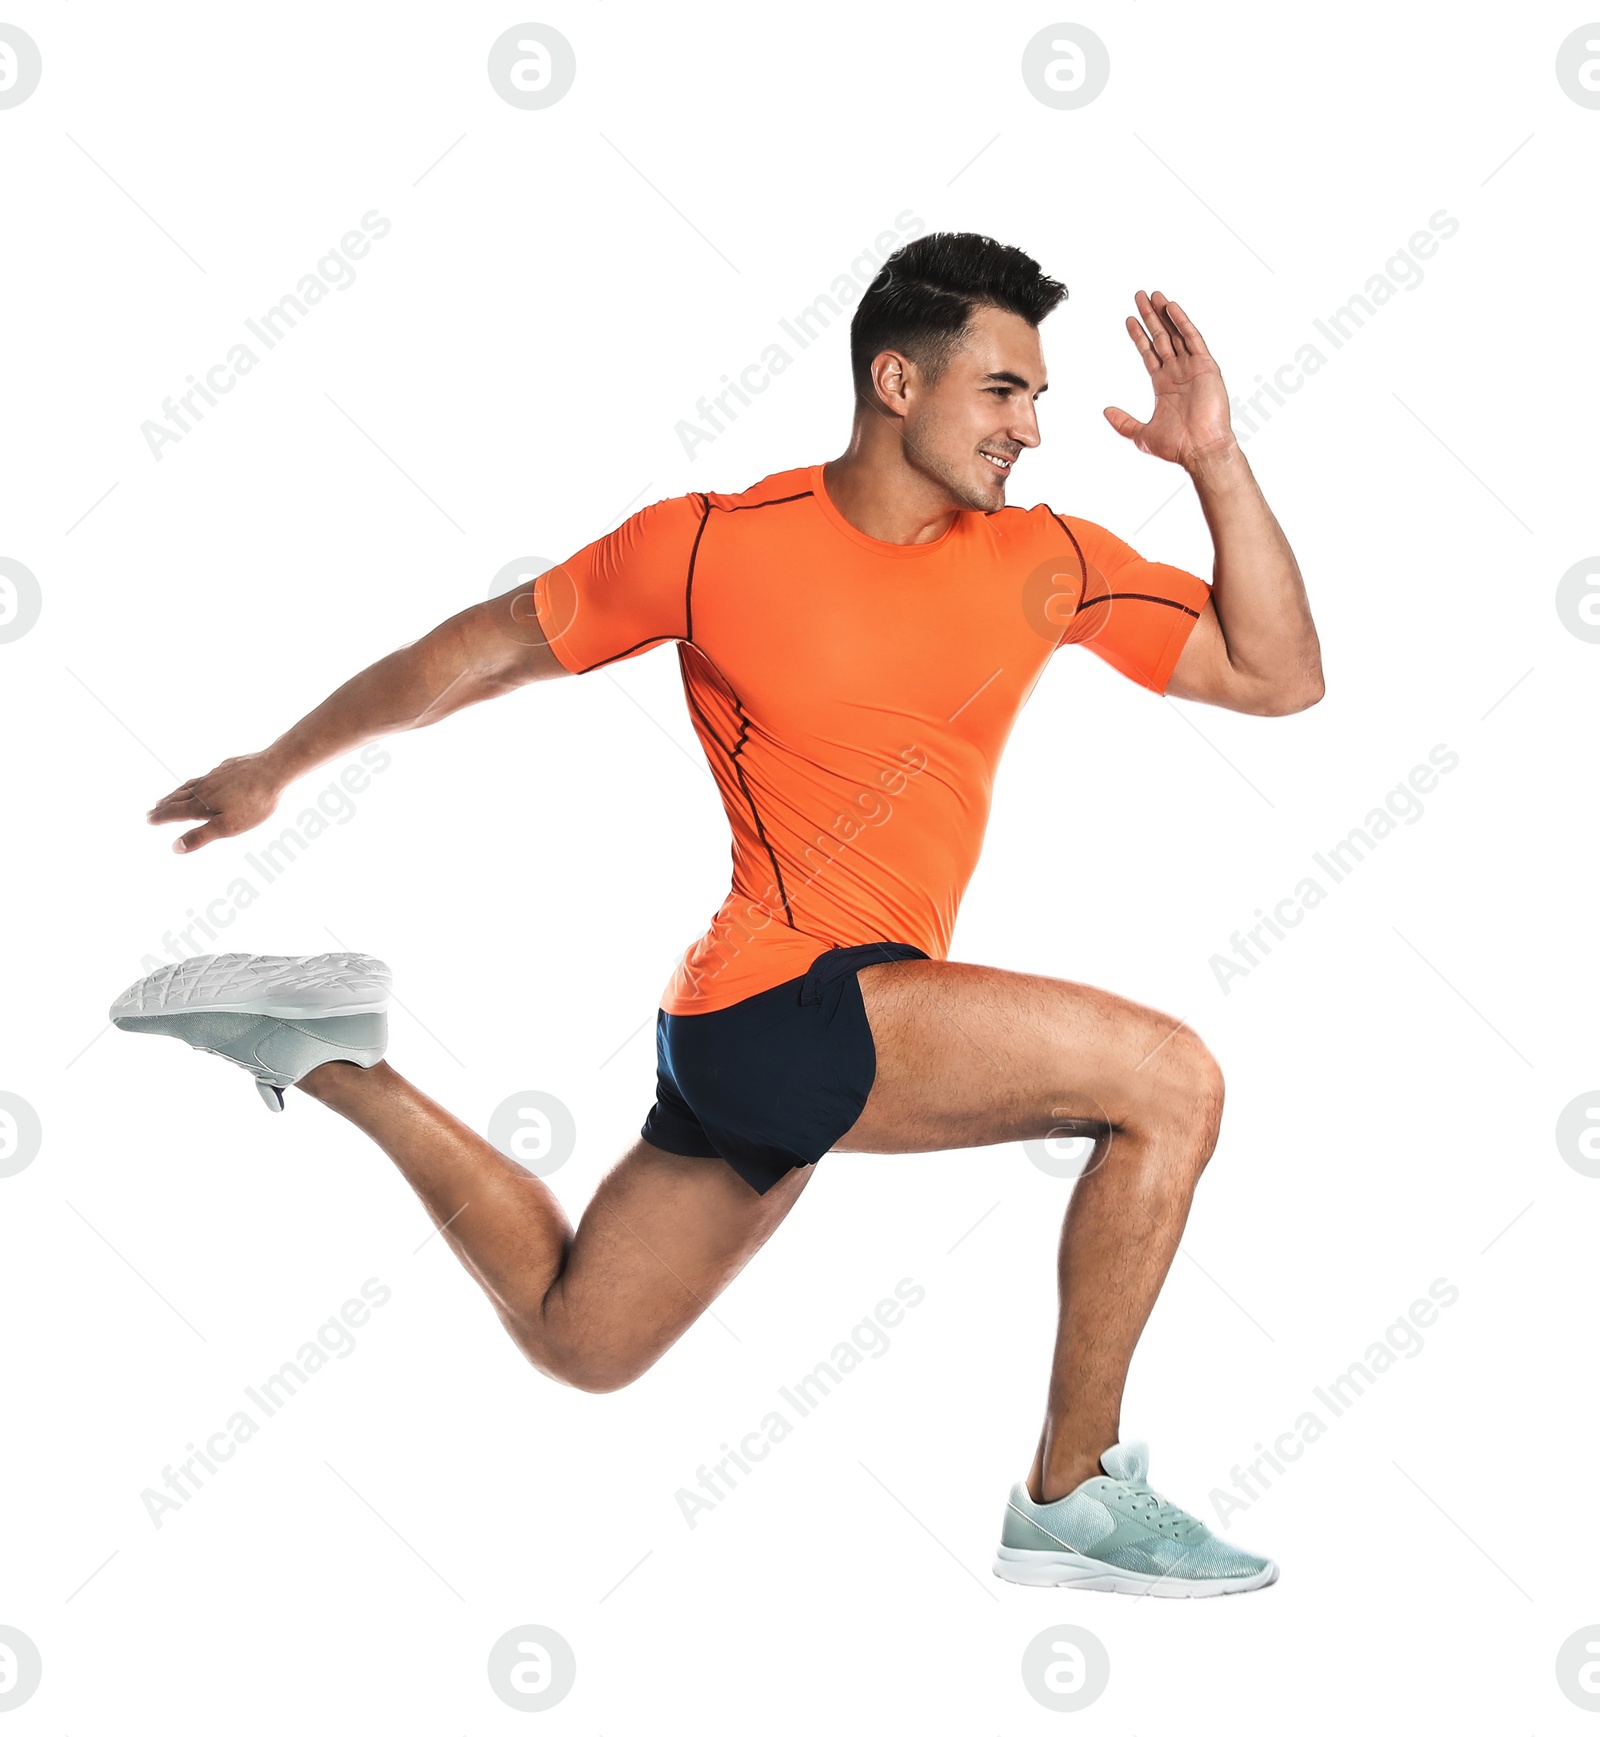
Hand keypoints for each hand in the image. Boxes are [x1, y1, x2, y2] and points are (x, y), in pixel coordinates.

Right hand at [147, 751, 283, 853]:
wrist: (273, 769)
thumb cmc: (253, 802)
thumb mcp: (227, 826)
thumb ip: (201, 836)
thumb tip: (175, 848)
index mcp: (201, 804)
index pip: (175, 812)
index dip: (162, 817)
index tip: (149, 819)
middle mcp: (204, 788)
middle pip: (179, 798)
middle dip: (165, 805)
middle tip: (152, 809)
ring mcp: (215, 776)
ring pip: (190, 786)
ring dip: (177, 793)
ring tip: (169, 796)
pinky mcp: (227, 768)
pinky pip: (205, 776)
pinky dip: (195, 782)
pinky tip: (200, 782)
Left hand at [1104, 290, 1236, 470]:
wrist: (1200, 450)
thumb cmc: (1176, 446)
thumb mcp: (1141, 434)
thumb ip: (1123, 422)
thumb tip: (1105, 412)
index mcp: (1164, 384)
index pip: (1149, 353)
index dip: (1139, 336)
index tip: (1129, 319)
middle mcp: (1178, 372)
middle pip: (1162, 337)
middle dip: (1150, 317)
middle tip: (1140, 296)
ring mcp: (1192, 367)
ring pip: (1176, 333)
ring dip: (1165, 314)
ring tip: (1154, 295)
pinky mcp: (1206, 366)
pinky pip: (1193, 339)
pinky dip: (1182, 322)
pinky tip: (1171, 307)